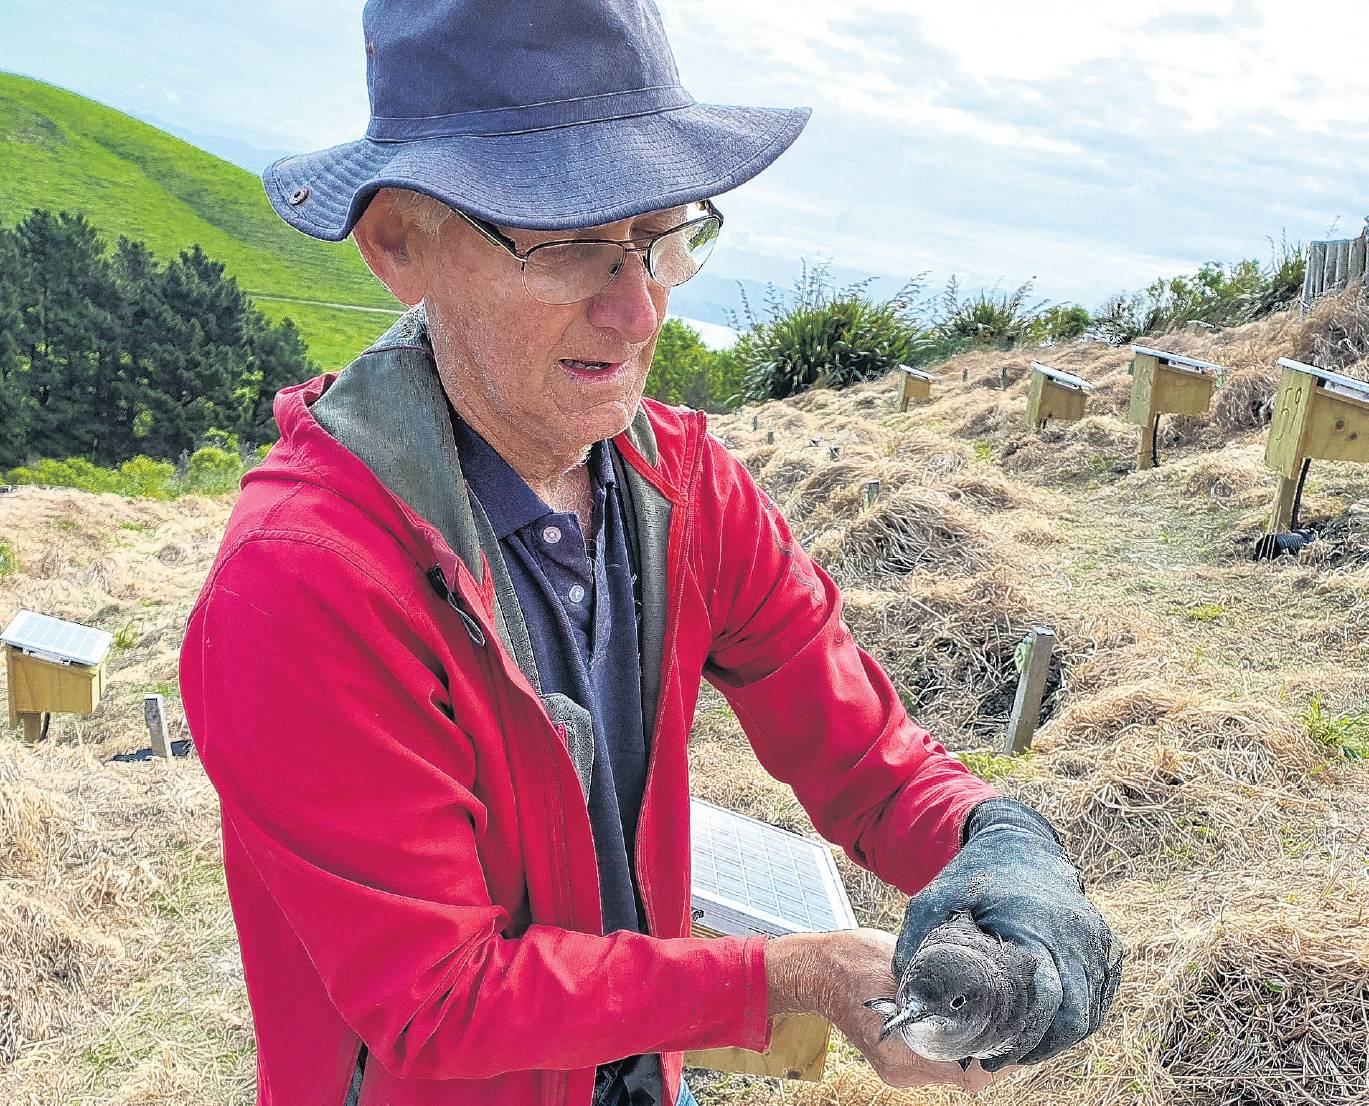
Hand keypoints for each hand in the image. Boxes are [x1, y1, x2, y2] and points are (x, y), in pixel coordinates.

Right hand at [766, 928, 1017, 1091]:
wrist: (819, 970)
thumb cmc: (859, 961)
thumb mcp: (907, 964)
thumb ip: (940, 985)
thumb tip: (985, 988)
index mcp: (909, 1051)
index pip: (971, 1074)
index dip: (999, 1061)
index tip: (1020, 1042)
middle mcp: (905, 1069)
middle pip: (963, 1075)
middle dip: (985, 1052)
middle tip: (1008, 1027)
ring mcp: (898, 1069)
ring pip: (948, 1068)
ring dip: (963, 1048)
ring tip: (981, 1020)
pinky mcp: (892, 1064)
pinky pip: (930, 1062)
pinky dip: (943, 1046)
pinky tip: (947, 1022)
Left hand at [896, 798, 1124, 1071]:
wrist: (1017, 840)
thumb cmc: (972, 874)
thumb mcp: (934, 900)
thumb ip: (915, 945)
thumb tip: (902, 998)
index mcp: (1035, 927)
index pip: (1046, 1001)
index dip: (1022, 1039)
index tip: (991, 1055)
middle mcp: (1075, 935)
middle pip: (1074, 1017)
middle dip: (1039, 1046)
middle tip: (1002, 1058)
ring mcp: (1096, 939)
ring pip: (1091, 1011)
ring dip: (1059, 1036)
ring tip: (1021, 1047)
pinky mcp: (1106, 943)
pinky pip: (1102, 995)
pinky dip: (1079, 1018)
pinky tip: (1048, 1029)